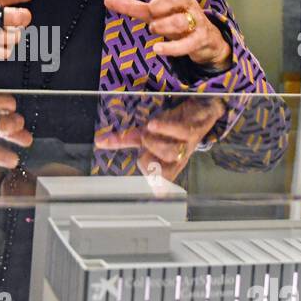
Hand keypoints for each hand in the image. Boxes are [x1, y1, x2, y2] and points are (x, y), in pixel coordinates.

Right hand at [94, 97, 225, 182]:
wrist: (202, 107)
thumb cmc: (174, 124)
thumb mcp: (150, 132)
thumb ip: (125, 140)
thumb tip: (99, 142)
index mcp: (169, 162)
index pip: (161, 181)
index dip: (156, 186)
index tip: (155, 193)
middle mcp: (179, 157)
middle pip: (159, 169)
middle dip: (145, 159)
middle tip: (143, 141)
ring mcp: (187, 143)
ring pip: (168, 152)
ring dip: (152, 141)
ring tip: (148, 129)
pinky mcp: (192, 128)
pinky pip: (179, 131)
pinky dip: (164, 128)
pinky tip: (152, 124)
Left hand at [103, 0, 229, 69]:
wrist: (206, 40)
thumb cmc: (178, 19)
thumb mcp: (156, 12)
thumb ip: (133, 6)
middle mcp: (189, 5)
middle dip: (161, 2)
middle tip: (151, 10)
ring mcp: (195, 23)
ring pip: (180, 21)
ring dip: (162, 25)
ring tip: (153, 28)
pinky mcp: (198, 41)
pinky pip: (186, 44)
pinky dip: (171, 48)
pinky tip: (157, 49)